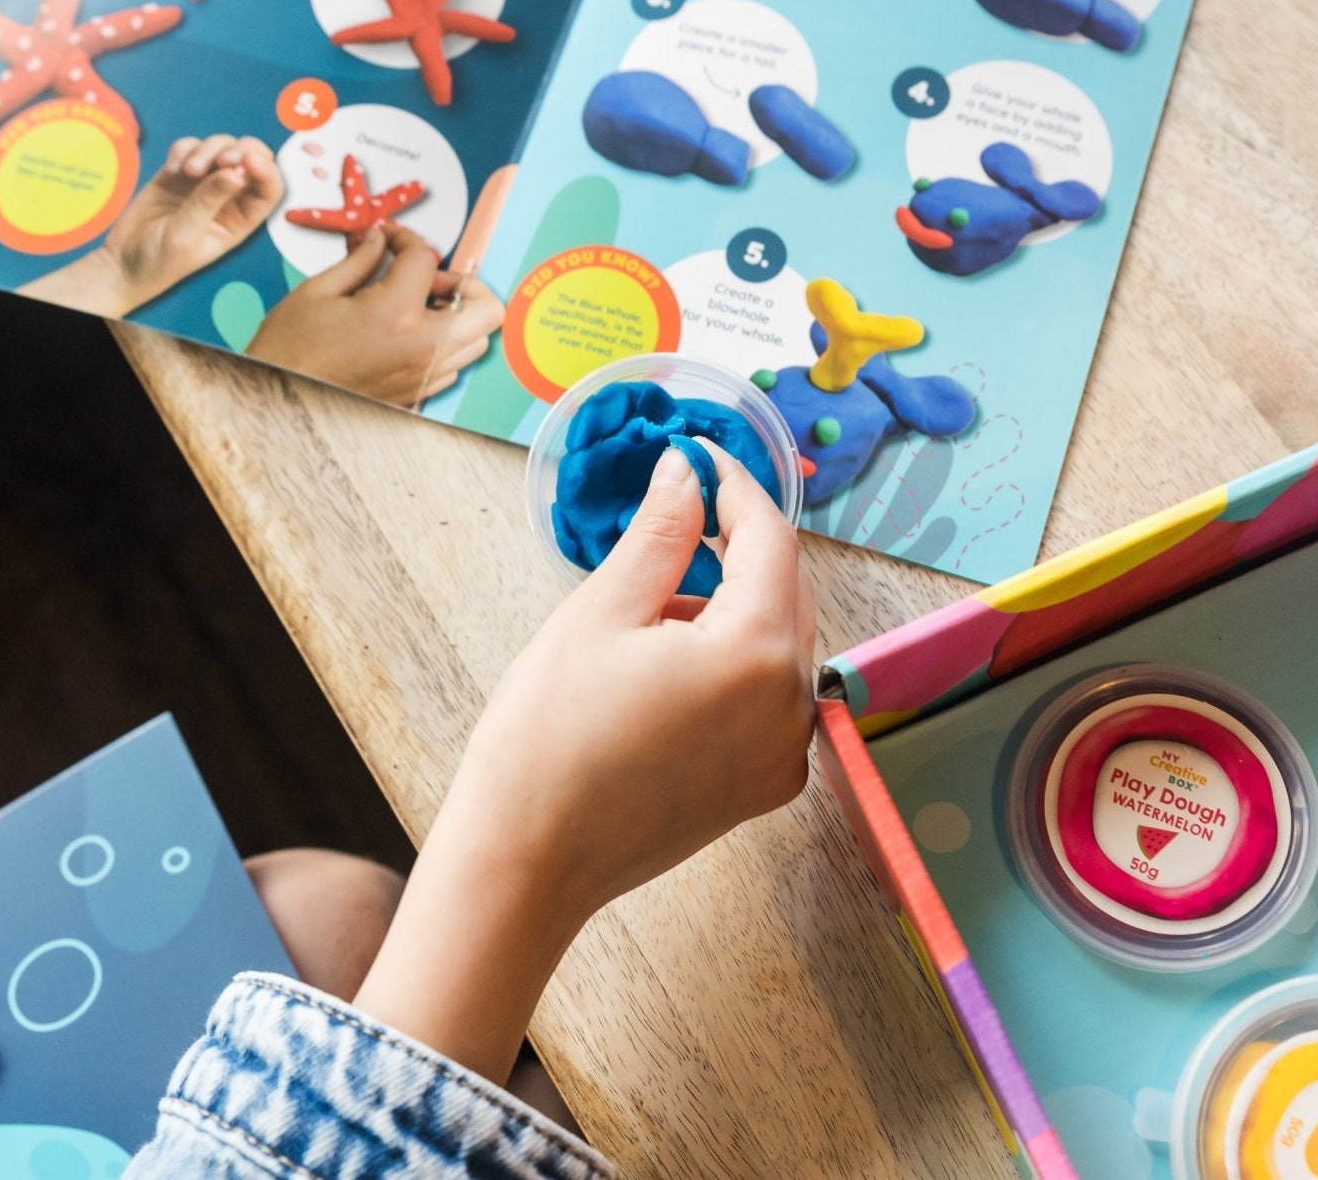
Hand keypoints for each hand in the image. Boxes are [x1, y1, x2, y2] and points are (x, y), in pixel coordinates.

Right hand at [19, 134, 283, 317]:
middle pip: (250, 156)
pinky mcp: (179, 171)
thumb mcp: (186, 235)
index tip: (247, 161)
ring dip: (207, 150)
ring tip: (187, 171)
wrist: (124, 261)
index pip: (269, 187)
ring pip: (220, 146)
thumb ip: (209, 201)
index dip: (265, 169)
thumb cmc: (161, 260)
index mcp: (242, 219)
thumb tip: (236, 171)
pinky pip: (190, 145)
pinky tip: (172, 169)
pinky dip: (183, 149)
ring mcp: (204, 181)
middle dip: (237, 150)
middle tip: (219, 160)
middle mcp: (229, 197)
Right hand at [245, 224, 504, 406]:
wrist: (278, 401)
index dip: (406, 238)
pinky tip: (408, 334)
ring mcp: (424, 375)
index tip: (389, 239)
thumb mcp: (319, 291)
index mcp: (395, 314)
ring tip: (417, 307)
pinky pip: (453, 365)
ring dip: (456, 316)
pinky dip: (442, 344)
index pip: (426, 258)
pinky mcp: (417, 395)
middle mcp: (422, 348)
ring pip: (476, 341)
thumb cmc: (290, 349)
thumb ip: (361, 260)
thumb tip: (379, 239)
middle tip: (428, 277)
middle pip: (486, 308)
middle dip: (462, 282)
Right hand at [353, 440, 815, 1079]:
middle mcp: (791, 708)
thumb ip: (661, 534)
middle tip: (680, 509)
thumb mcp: (601, 613)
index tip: (698, 456)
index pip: (770, 541)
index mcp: (757, 654)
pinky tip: (665, 657)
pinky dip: (731, 662)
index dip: (734, 488)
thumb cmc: (548, 738)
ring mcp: (782, 756)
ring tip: (652, 598)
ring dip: (731, 605)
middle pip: (785, 593)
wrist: (526, 862)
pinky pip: (766, 699)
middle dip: (739, 545)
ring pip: (776, 645)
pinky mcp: (760, 788)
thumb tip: (686, 472)